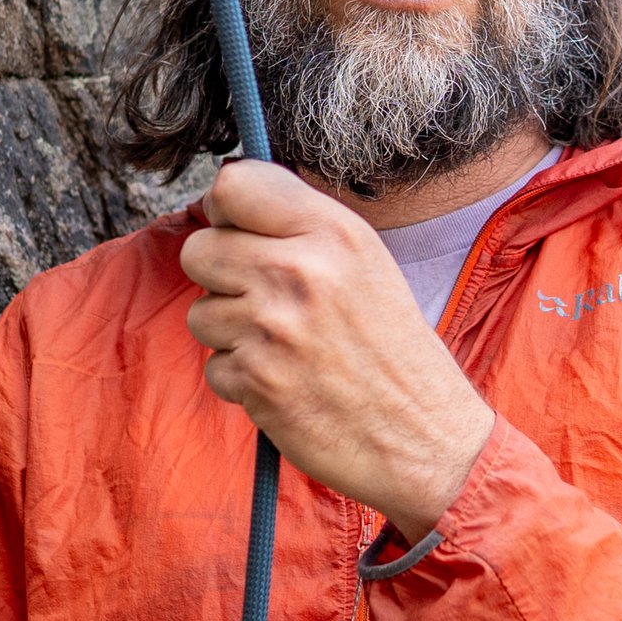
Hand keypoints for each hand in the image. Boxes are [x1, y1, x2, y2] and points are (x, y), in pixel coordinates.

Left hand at [179, 160, 494, 540]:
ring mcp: (273, 327)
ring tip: (282, 344)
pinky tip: (283, 380)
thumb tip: (225, 200)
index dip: (225, 210)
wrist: (421, 435)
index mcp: (331, 231)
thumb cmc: (390, 346)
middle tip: (261, 298)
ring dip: (230, 333)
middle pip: (199, 249)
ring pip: (200, 311)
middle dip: (220, 276)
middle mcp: (300, 270)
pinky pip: (213, 365)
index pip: (233, 185)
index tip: (239, 230)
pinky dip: (241, 378)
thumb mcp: (365, 260)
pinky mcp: (256, 380)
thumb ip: (299, 226)